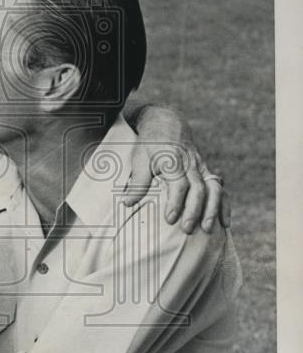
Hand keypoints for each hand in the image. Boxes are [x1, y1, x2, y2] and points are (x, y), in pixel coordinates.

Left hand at [123, 106, 229, 233]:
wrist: (167, 124)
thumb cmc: (150, 144)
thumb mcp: (140, 158)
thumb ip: (137, 182)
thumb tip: (127, 203)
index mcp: (173, 161)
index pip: (178, 184)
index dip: (175, 202)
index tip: (170, 219)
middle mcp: (191, 164)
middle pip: (198, 188)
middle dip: (194, 210)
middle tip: (187, 229)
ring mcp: (201, 167)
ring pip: (213, 188)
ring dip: (213, 209)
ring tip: (208, 229)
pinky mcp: (207, 171)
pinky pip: (220, 188)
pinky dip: (224, 205)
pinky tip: (225, 223)